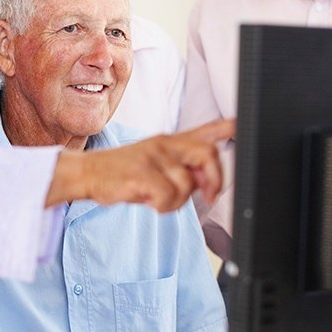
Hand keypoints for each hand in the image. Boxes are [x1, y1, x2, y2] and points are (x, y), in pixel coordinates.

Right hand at [47, 118, 235, 211]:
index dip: (228, 127)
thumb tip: (207, 183)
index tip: (242, 125)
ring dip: (177, 201)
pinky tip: (148, 201)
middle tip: (210, 196)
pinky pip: (168, 196)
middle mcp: (165, 144)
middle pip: (208, 154)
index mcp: (171, 141)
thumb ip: (183, 170)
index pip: (206, 129)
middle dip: (215, 180)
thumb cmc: (124, 174)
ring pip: (187, 184)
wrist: (88, 173)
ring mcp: (153, 156)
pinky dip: (162, 206)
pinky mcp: (141, 172)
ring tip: (159, 200)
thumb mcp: (155, 164)